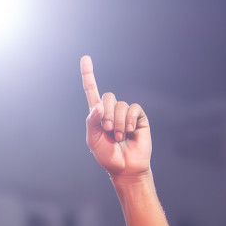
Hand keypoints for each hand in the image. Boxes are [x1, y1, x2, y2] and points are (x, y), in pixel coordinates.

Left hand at [81, 56, 150, 177]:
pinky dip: (130, 121)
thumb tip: (98, 105)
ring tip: (119, 138)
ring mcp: (126, 113)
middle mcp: (112, 110)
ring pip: (120, 105)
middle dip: (106, 115)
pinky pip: (134, 109)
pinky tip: (130, 132)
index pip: (92, 90)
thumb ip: (92, 121)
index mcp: (97, 114)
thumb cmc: (107, 156)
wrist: (125, 168)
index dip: (88, 74)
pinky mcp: (139, 118)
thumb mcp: (93, 139)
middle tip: (108, 131)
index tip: (85, 58)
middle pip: (108, 96)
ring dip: (118, 123)